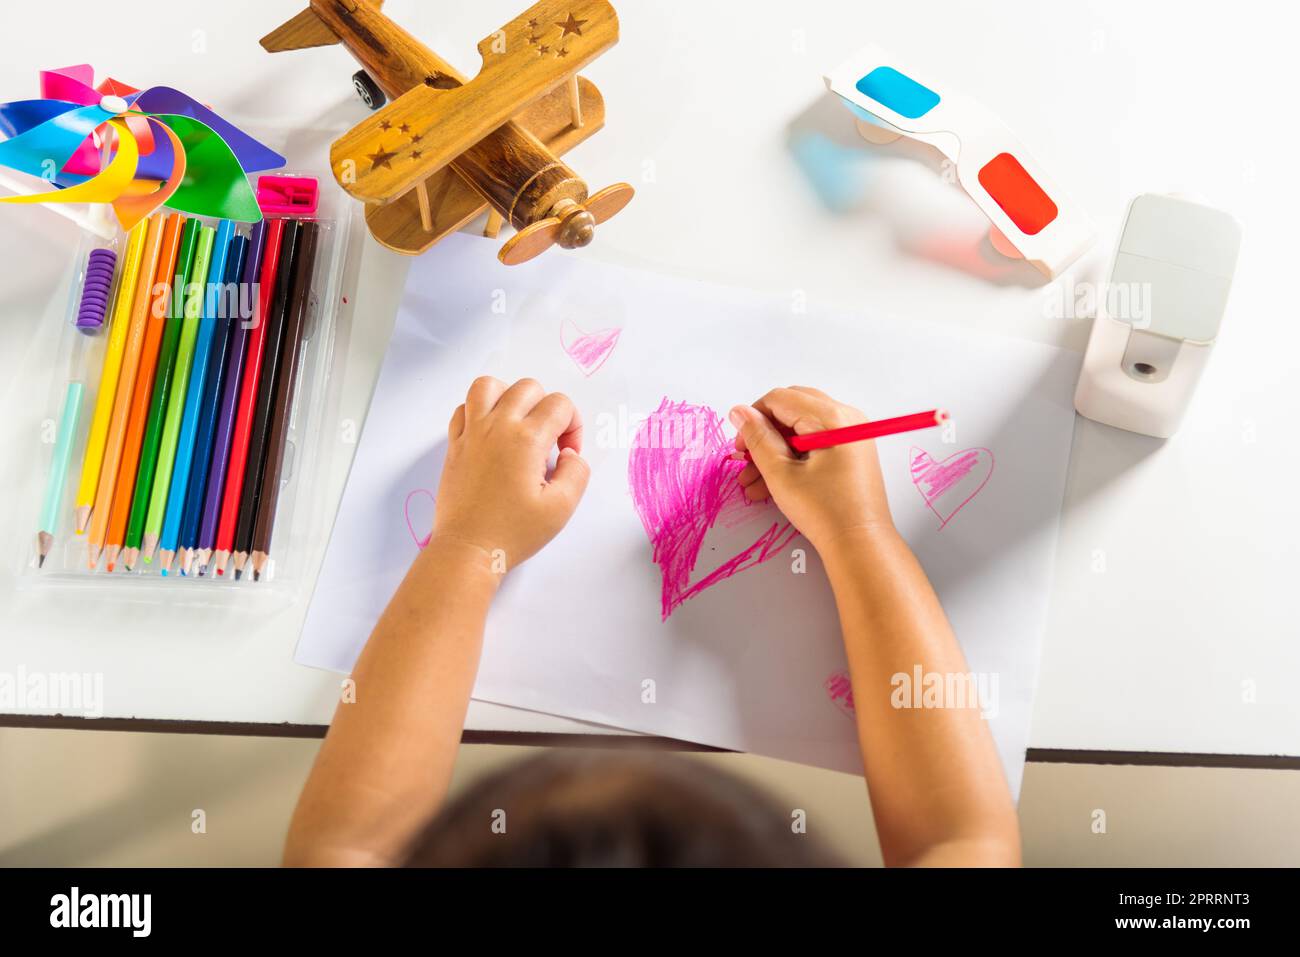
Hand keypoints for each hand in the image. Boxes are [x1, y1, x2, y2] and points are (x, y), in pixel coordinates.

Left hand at [431, 377, 589, 571]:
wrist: (469, 549)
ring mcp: (471, 432)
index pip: (560, 404)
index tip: (567, 454)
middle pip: (528, 388)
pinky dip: (479, 411)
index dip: (573, 426)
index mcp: (526, 439)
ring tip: (518, 425)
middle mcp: (497, 427)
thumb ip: (578, 472)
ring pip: (489, 385)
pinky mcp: (454, 444)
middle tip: (547, 443)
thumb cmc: (514, 532)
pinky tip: (492, 434)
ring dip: (509, 397)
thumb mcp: (562, 508)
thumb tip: (571, 453)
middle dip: (546, 409)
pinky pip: (464, 407)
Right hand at [730, 386, 893, 551]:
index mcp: (832, 418)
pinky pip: (815, 443)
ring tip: (753, 482)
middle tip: (746, 460)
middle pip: (792, 410)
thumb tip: (740, 413)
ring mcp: (852, 434)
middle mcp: (846, 419)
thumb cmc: (825, 512)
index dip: (753, 419)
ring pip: (801, 429)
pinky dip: (793, 458)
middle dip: (764, 434)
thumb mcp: (781, 474)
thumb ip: (758, 438)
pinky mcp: (852, 451)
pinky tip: (771, 483)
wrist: (860, 544)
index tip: (740, 446)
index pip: (780, 399)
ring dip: (774, 451)